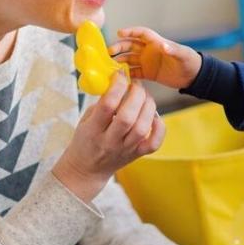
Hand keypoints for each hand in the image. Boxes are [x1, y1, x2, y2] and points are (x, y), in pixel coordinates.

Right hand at [52, 72, 164, 201]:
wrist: (87, 170)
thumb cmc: (85, 140)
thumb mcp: (85, 120)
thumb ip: (101, 103)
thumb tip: (120, 82)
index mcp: (92, 130)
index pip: (107, 105)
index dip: (117, 86)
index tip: (120, 74)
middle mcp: (110, 142)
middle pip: (128, 117)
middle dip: (136, 95)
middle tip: (136, 84)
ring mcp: (125, 150)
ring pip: (142, 128)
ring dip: (148, 106)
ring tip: (144, 96)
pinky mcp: (137, 155)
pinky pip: (154, 143)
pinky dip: (159, 126)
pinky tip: (153, 115)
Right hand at [108, 27, 201, 89]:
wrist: (193, 77)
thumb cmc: (190, 61)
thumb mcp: (182, 55)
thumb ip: (173, 50)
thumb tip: (163, 46)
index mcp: (156, 43)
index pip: (141, 33)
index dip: (130, 32)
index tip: (119, 32)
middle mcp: (149, 51)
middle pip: (130, 45)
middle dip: (119, 47)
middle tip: (110, 52)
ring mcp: (147, 62)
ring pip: (129, 59)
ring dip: (120, 61)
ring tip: (110, 66)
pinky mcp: (148, 73)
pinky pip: (134, 72)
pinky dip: (126, 74)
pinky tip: (119, 78)